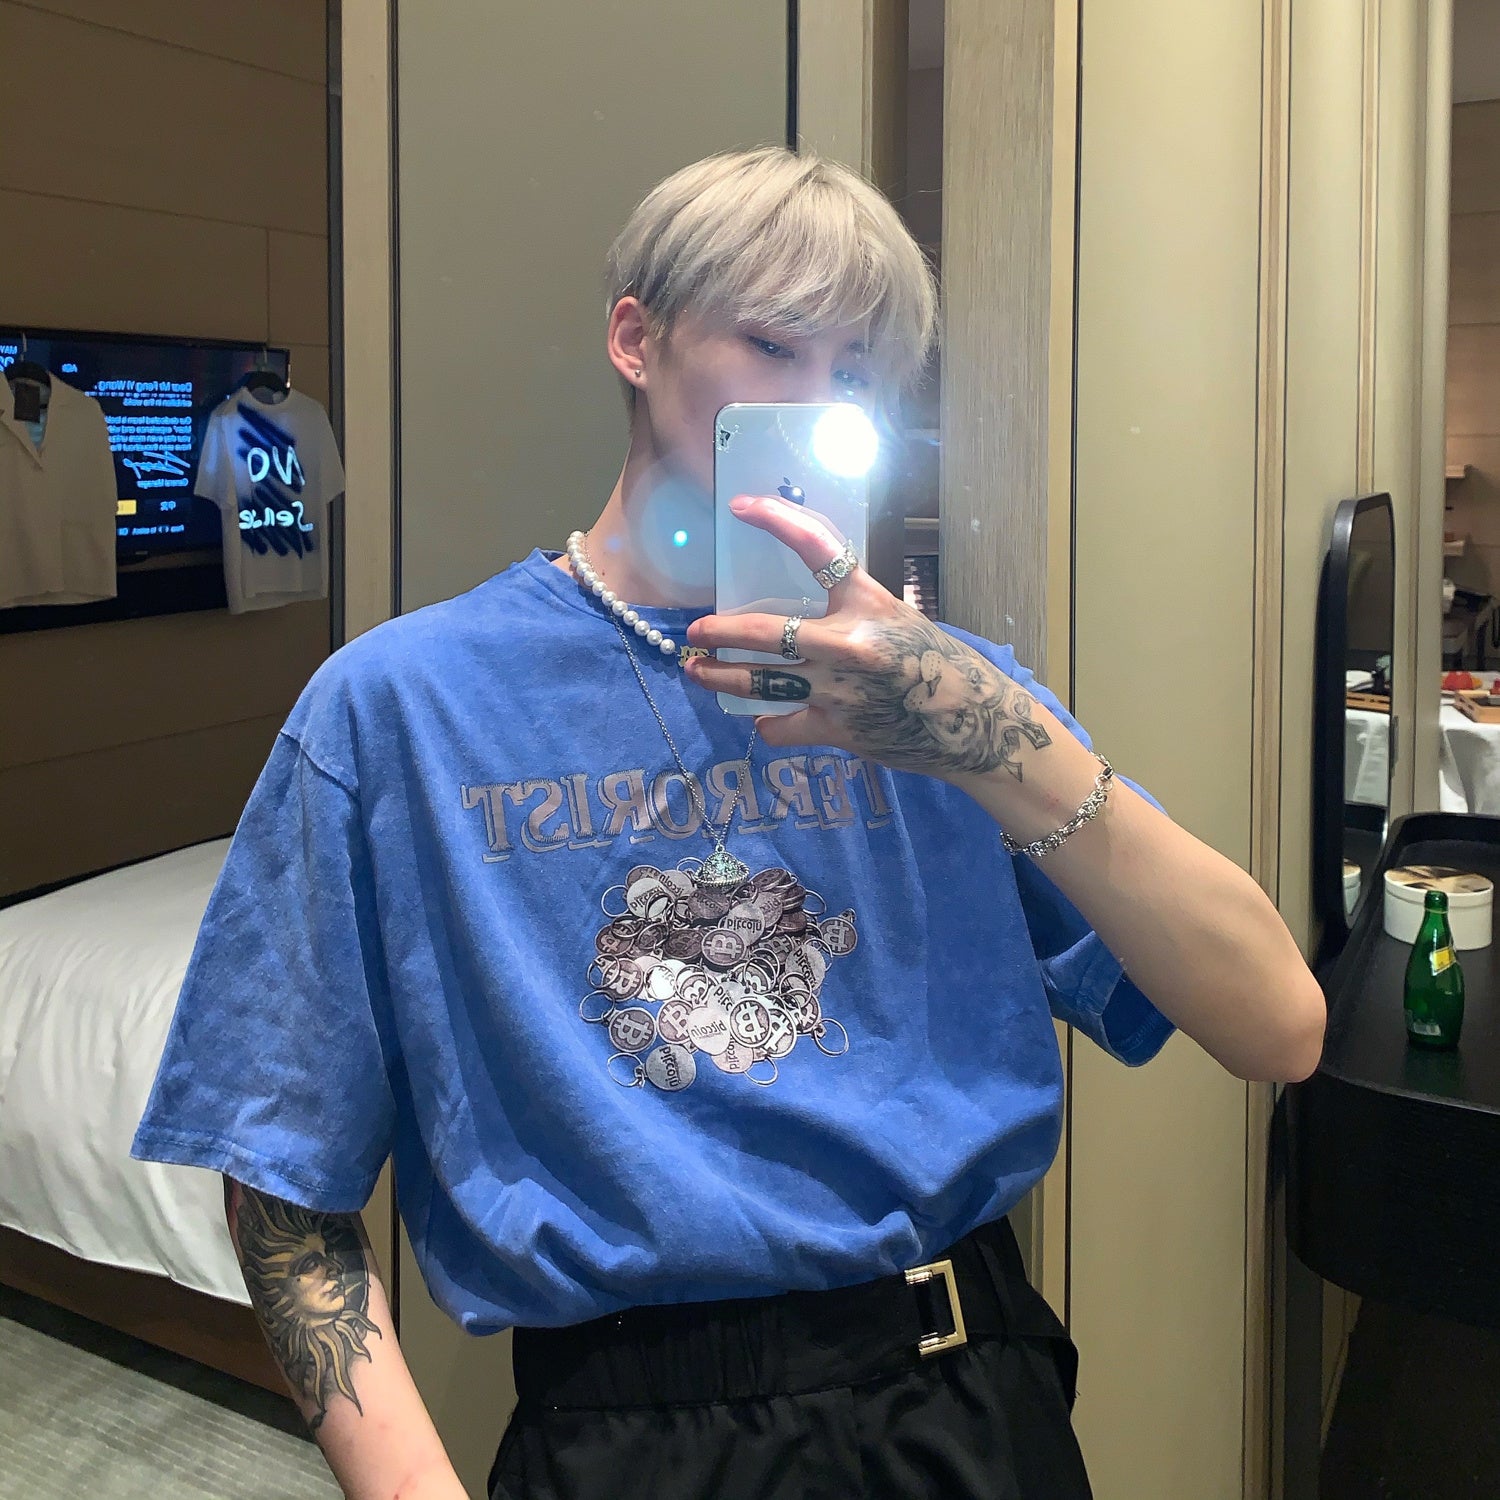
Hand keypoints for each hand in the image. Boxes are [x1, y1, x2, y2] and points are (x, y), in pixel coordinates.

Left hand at [683, 493, 1053, 783]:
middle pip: (766, 632)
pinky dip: (769, 724)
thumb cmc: (938, 664)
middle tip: (695, 632)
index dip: (777, 519)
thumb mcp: (897, 617)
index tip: (742, 507)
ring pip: (761, 682)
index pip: (817, 547)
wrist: (972, 722)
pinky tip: (762, 721)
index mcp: (867, 602)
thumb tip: (803, 604)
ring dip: (721, 678)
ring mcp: (839, 689)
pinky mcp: (837, 728)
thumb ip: (851, 607)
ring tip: (699, 671)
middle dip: (720, 632)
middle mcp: (848, 643)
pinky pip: (783, 726)